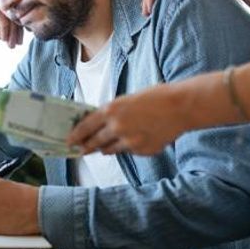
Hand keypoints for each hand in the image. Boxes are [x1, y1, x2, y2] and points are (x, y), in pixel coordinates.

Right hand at [0, 0, 23, 52]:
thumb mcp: (10, 25)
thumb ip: (20, 17)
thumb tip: (36, 15)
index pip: (19, 8)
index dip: (22, 24)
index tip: (22, 39)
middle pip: (14, 10)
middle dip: (17, 29)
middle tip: (18, 43)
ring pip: (9, 13)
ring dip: (12, 32)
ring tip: (12, 44)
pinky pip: (2, 15)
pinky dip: (4, 29)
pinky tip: (3, 39)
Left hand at [67, 75, 233, 155]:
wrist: (180, 107)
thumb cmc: (155, 97)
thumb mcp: (128, 99)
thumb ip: (112, 113)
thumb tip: (99, 124)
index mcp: (111, 110)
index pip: (86, 126)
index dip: (76, 135)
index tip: (69, 141)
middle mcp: (117, 128)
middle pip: (95, 142)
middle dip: (86, 147)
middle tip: (81, 150)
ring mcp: (130, 142)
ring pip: (111, 150)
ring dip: (106, 148)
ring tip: (103, 147)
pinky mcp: (143, 151)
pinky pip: (129, 152)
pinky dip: (129, 147)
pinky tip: (136, 139)